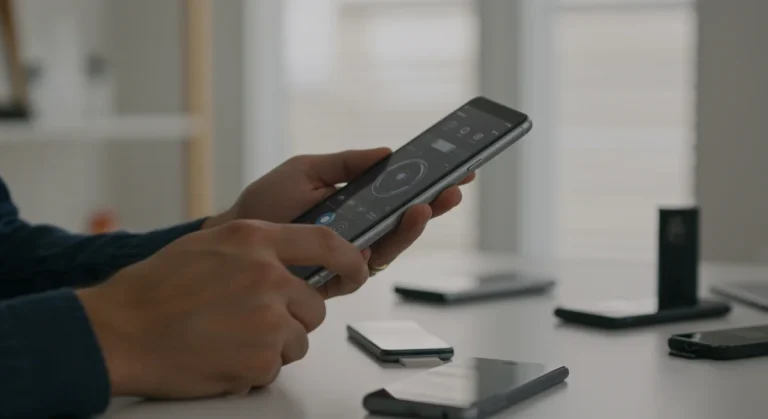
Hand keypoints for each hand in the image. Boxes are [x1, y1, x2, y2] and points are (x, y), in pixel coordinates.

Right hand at [76, 220, 367, 398]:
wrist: (120, 331)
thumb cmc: (154, 289)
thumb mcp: (210, 244)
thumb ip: (257, 247)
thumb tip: (292, 258)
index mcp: (256, 240)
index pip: (328, 243)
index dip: (350, 259)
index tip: (358, 268)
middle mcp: (268, 276)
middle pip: (314, 305)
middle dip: (294, 317)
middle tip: (256, 320)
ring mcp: (267, 319)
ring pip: (299, 339)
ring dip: (274, 344)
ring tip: (231, 337)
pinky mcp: (261, 358)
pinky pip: (277, 366)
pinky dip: (255, 366)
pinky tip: (223, 354)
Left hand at [205, 148, 475, 298]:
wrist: (235, 237)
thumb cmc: (269, 203)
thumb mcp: (307, 170)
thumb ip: (345, 163)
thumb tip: (387, 152)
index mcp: (358, 201)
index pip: (402, 193)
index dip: (430, 182)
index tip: (458, 167)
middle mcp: (361, 229)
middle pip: (407, 221)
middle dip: (435, 204)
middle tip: (455, 187)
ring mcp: (350, 255)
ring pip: (393, 247)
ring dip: (412, 229)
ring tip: (424, 207)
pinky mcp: (336, 278)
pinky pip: (363, 269)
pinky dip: (372, 253)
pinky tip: (375, 237)